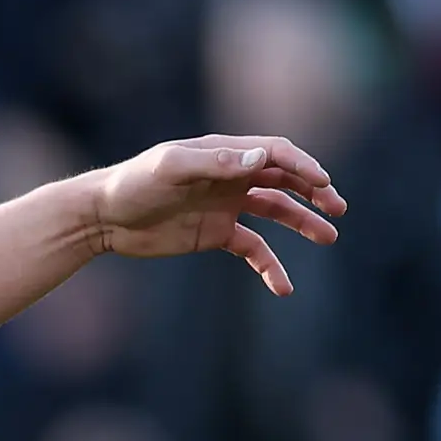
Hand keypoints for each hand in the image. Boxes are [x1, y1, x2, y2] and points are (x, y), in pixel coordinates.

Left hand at [85, 136, 346, 295]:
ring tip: (329, 237)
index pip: (275, 154)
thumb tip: (263, 159)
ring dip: (303, 223)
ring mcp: (226, 205)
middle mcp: (231, 176)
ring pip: (276, 212)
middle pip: (284, 180)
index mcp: (224, 154)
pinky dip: (269, 265)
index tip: (324, 183)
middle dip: (314, 192)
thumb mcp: (171, 169)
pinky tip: (284, 286)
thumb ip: (217, 163)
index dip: (302, 166)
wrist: (103, 217)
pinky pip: (252, 249)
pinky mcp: (216, 234)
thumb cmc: (133, 185)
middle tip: (337, 208)